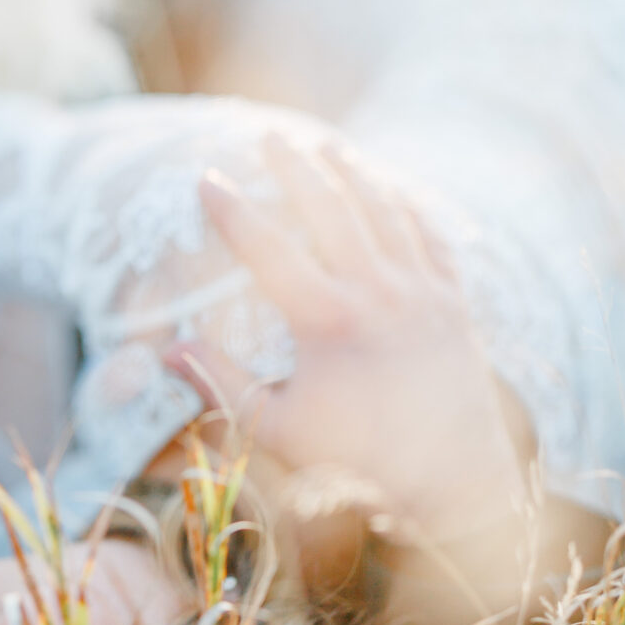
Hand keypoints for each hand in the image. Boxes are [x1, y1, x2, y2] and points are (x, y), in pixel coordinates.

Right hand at [182, 137, 526, 545]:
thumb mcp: (277, 431)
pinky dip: (407, 207)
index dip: (232, 209)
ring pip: (384, 212)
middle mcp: (379, 292)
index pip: (267, 248)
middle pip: (330, 208)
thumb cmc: (358, 466)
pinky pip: (431, 237)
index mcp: (329, 320)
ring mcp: (423, 292)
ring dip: (352, 174)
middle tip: (269, 137)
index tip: (206, 177)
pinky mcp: (455, 304)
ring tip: (325, 148)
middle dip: (295, 168)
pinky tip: (391, 192)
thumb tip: (167, 347)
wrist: (457, 487)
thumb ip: (221, 384)